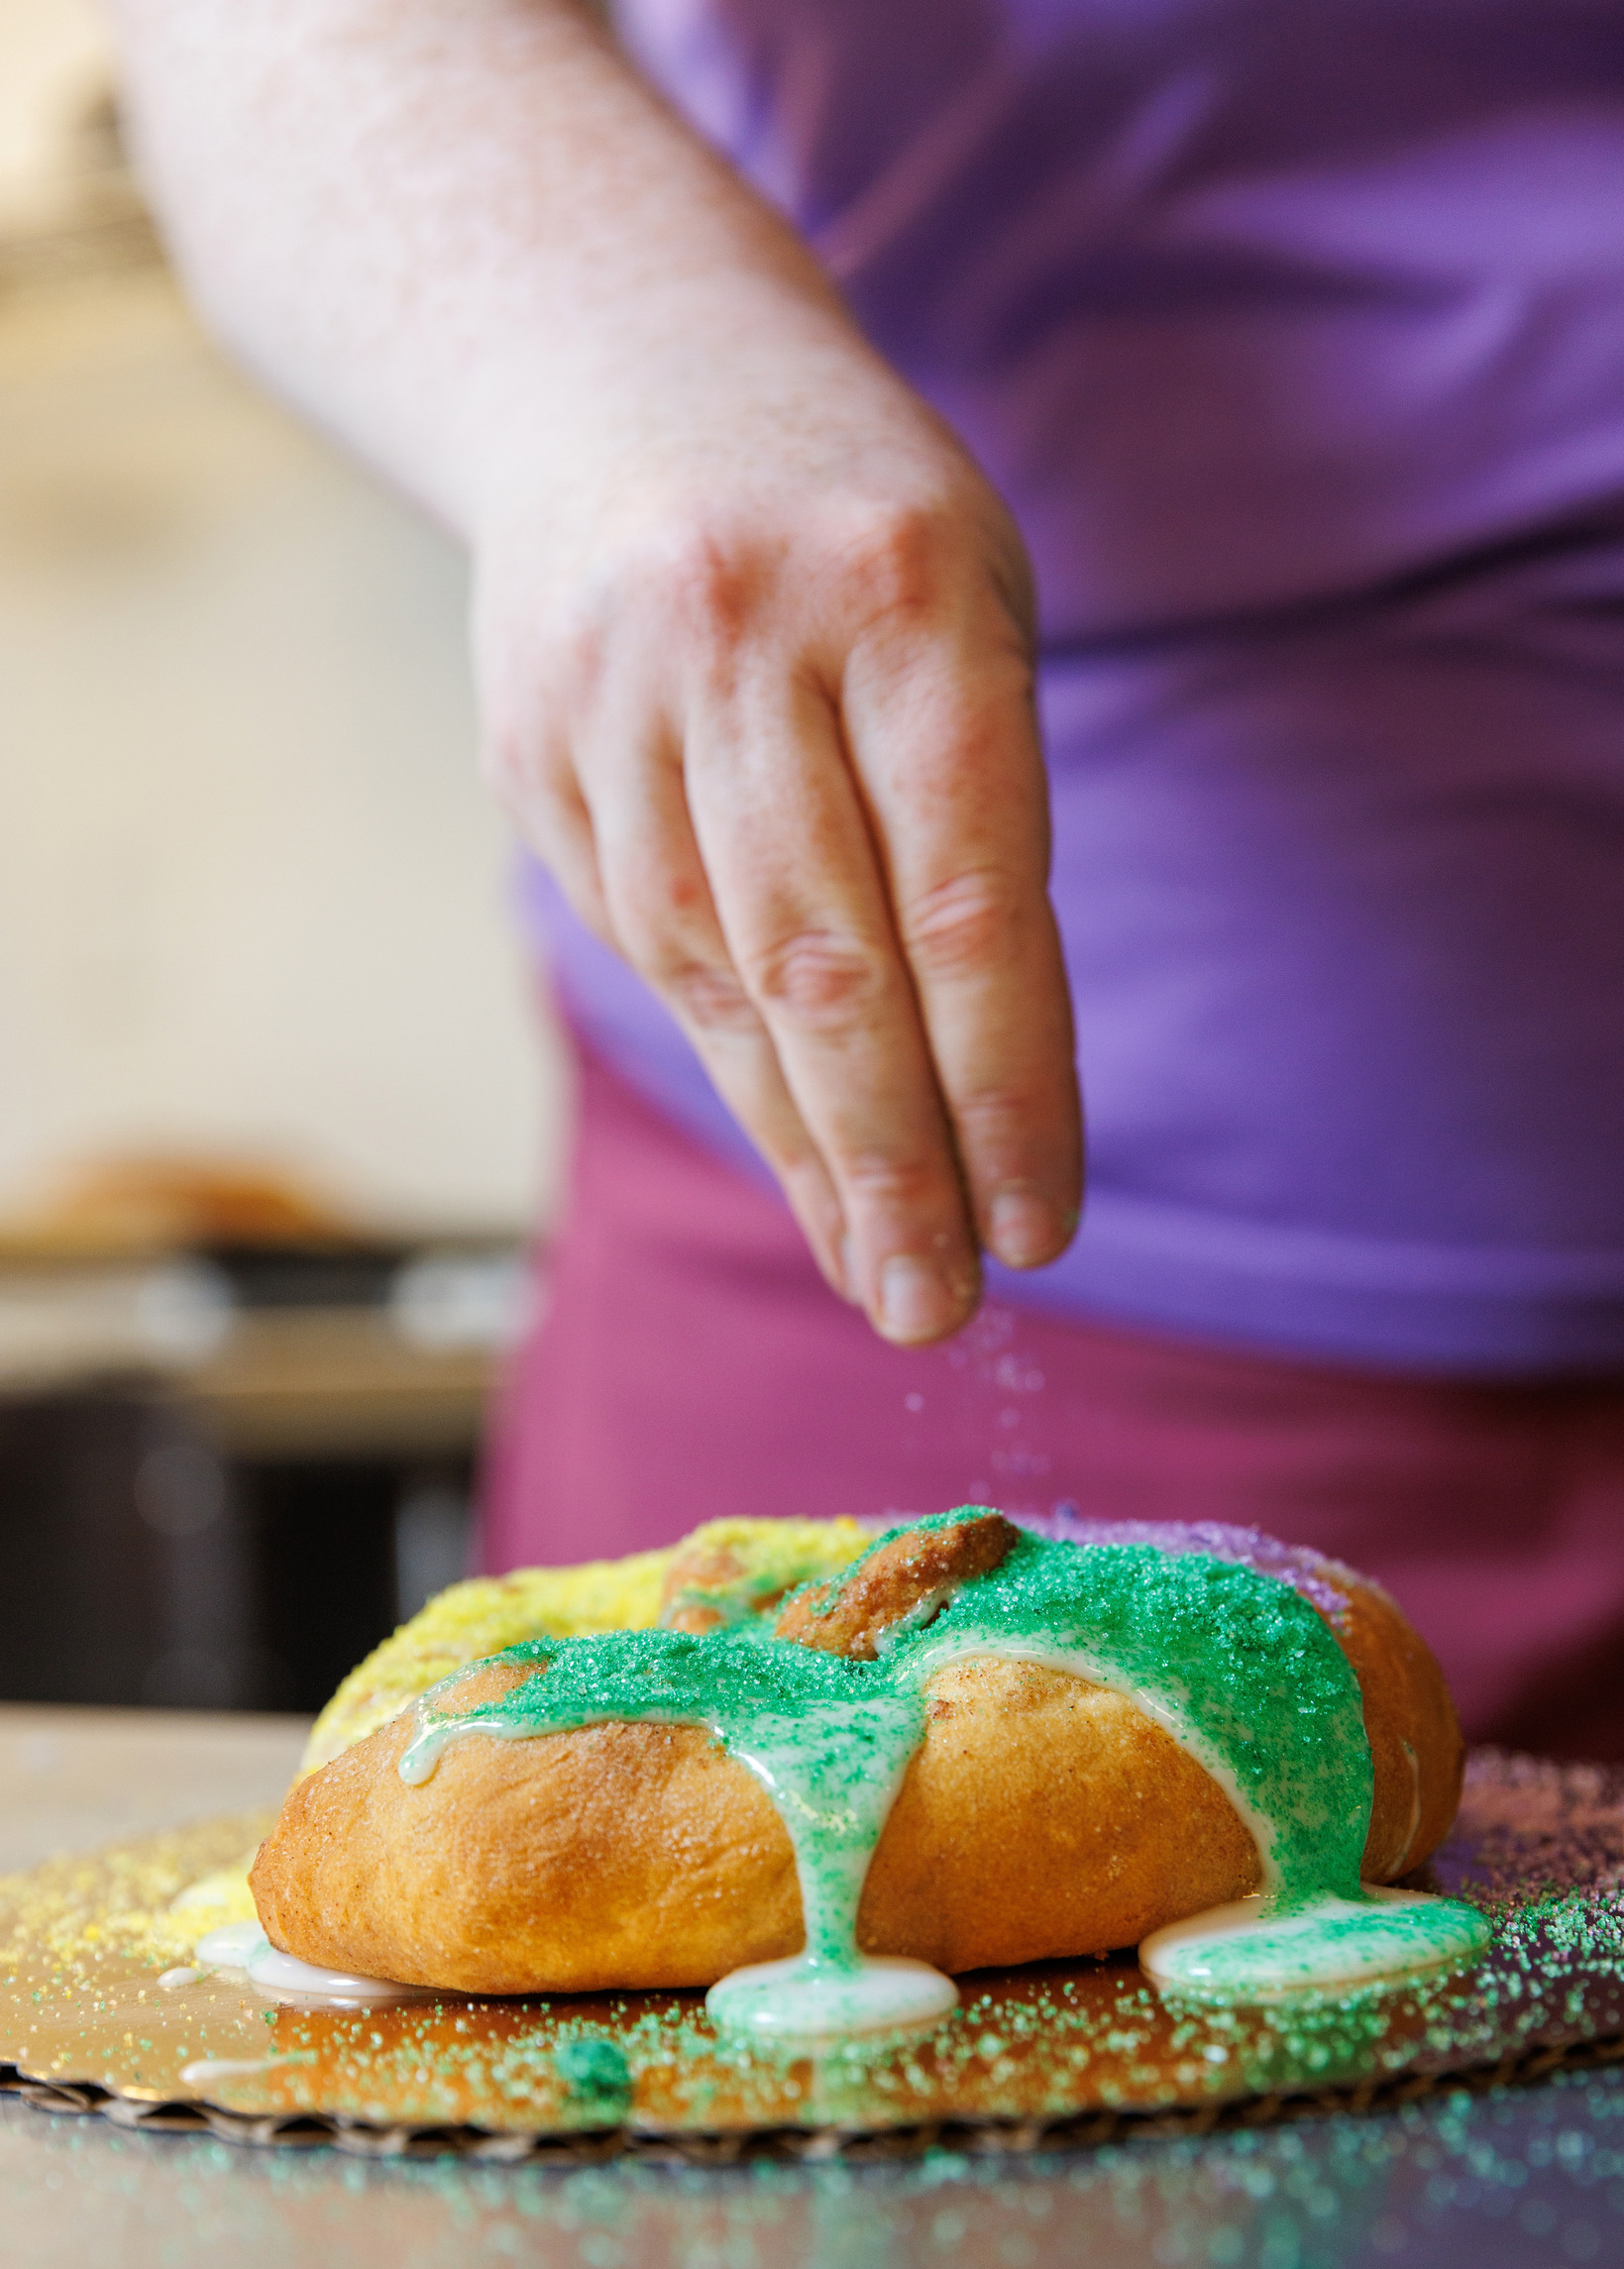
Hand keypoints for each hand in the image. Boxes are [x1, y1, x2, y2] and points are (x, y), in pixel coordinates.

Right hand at [472, 295, 1080, 1344]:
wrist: (608, 367)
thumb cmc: (852, 519)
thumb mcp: (970, 607)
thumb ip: (976, 823)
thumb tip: (975, 1088)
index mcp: (906, 595)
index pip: (968, 896)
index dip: (1006, 1083)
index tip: (1042, 1226)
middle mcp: (744, 646)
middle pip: (825, 964)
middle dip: (893, 1161)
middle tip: (941, 1309)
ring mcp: (613, 702)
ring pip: (716, 978)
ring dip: (804, 1144)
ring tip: (878, 1269)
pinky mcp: (532, 756)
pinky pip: (644, 944)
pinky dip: (728, 1060)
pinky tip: (793, 1146)